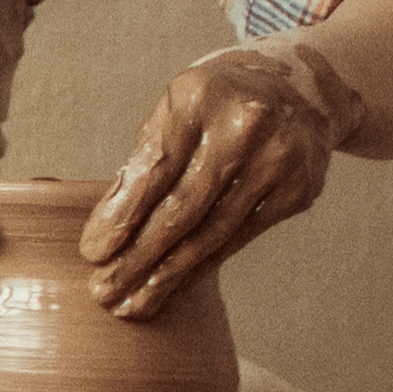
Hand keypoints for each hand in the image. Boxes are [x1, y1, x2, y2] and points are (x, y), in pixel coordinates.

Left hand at [86, 37, 357, 322]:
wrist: (297, 88)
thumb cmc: (215, 105)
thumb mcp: (174, 110)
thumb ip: (142, 162)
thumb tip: (106, 229)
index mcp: (198, 98)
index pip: (153, 170)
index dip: (121, 217)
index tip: (93, 253)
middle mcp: (244, 127)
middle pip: (182, 209)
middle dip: (138, 258)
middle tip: (104, 292)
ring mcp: (278, 160)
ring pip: (211, 234)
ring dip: (167, 276)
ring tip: (133, 303)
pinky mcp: (299, 190)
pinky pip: (238, 239)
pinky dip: (202, 267)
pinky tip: (174, 287)